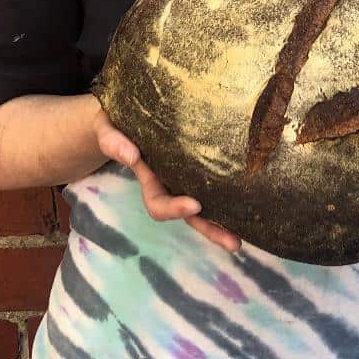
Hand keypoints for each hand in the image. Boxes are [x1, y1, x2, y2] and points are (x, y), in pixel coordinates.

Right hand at [91, 106, 242, 252]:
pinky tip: (251, 201)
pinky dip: (231, 195)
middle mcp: (170, 183)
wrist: (122, 115)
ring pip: (206, 205)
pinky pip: (215, 183)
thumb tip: (132, 155)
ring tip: (243, 237)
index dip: (174, 208)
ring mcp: (185, 175)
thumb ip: (114, 141)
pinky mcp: (200, 163)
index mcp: (149, 179)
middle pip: (190, 214)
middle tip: (234, 242)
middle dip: (210, 229)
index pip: (159, 202)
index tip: (194, 205)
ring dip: (224, 222)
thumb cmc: (114, 124)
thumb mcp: (107, 130)